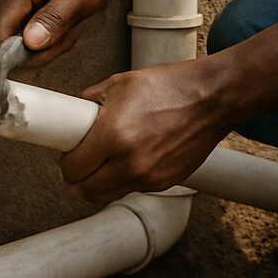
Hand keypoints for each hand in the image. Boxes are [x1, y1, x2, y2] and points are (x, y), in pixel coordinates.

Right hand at [0, 0, 120, 64]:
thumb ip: (57, 18)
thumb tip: (29, 44)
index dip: (5, 57)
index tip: (29, 65)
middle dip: (30, 50)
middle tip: (65, 40)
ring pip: (8, 29)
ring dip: (37, 39)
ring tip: (70, 28)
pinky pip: (17, 18)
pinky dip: (37, 28)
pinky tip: (61, 21)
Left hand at [59, 59, 229, 203]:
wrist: (212, 98)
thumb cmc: (170, 86)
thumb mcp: (121, 82)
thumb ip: (91, 101)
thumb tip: (73, 114)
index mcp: (113, 135)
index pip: (71, 169)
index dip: (64, 162)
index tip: (67, 155)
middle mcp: (129, 162)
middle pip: (84, 190)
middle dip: (77, 177)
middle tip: (80, 161)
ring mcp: (148, 177)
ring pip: (106, 195)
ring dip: (98, 183)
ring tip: (103, 162)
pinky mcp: (164, 183)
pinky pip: (132, 189)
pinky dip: (125, 179)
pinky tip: (132, 157)